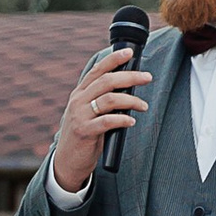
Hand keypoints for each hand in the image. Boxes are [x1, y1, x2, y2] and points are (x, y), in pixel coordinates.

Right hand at [51, 42, 152, 189]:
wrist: (67, 162)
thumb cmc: (84, 136)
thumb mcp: (89, 113)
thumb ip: (102, 100)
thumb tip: (129, 90)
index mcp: (79, 93)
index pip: (97, 70)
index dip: (113, 59)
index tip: (129, 53)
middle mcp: (78, 101)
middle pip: (107, 81)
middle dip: (130, 76)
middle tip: (147, 77)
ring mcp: (79, 116)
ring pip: (109, 99)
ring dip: (131, 100)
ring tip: (143, 106)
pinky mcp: (84, 132)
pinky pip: (107, 121)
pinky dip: (122, 119)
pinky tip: (131, 122)